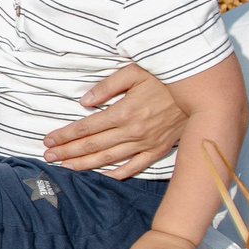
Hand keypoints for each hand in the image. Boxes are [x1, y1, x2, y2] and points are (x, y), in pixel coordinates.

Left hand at [45, 64, 184, 178]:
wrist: (200, 93)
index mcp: (123, 112)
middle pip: (92, 146)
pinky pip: (134, 166)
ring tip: (65, 167)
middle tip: (48, 157)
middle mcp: (132, 132)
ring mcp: (145, 143)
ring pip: (108, 159)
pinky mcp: (158, 149)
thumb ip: (107, 86)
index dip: (65, 135)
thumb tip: (84, 101)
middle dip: (67, 152)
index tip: (48, 140)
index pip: (86, 128)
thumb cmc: (164, 78)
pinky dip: (117, 173)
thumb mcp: (134, 72)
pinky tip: (103, 176)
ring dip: (84, 164)